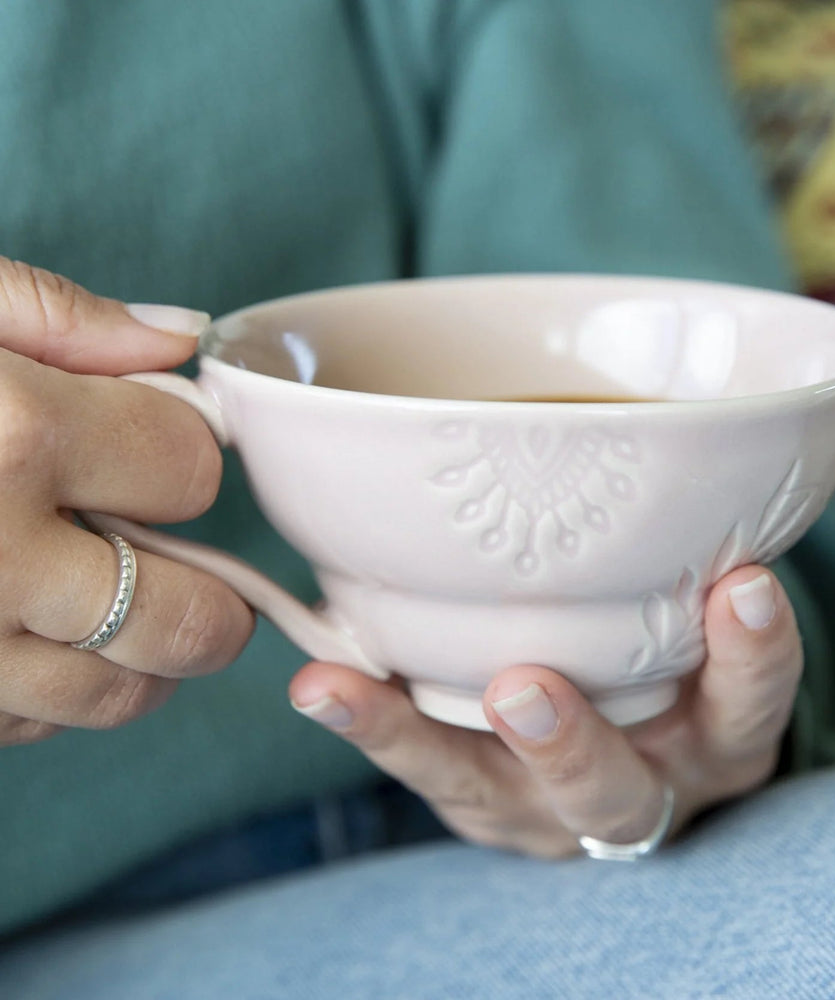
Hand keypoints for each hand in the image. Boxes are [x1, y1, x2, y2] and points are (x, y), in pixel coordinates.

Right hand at [0, 258, 253, 745]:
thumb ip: (64, 316)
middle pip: (189, 619)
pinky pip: (35, 724)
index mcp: (13, 438)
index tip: (141, 443)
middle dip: (203, 590)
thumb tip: (184, 338)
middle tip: (169, 554)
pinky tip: (21, 630)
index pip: (193, 472)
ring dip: (141, 652)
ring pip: (122, 693)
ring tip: (100, 594)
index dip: (177, 454)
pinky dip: (54, 686)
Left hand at [289, 565, 801, 853]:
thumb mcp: (706, 634)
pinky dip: (369, 723)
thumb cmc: (675, 670)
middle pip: (613, 790)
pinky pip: (421, 773)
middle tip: (524, 688)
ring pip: (485, 795)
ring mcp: (546, 811)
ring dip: (416, 740)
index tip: (747, 583)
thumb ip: (693, 566)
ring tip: (344, 688)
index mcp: (716, 738)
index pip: (754, 702)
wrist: (635, 768)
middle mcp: (636, 787)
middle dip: (569, 743)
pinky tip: (317, 683)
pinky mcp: (480, 807)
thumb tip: (691, 440)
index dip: (758, 654)